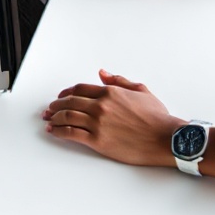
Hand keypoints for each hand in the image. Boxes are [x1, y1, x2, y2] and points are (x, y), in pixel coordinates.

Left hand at [43, 71, 214, 176]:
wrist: (165, 138)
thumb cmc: (157, 117)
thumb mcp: (140, 90)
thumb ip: (119, 81)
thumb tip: (102, 73)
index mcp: (110, 92)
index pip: (80, 89)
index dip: (66, 93)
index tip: (61, 97)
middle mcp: (101, 106)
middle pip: (70, 102)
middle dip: (56, 105)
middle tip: (50, 109)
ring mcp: (98, 124)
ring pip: (67, 116)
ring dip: (54, 118)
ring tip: (49, 121)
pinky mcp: (98, 141)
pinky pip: (72, 134)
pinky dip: (59, 132)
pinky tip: (54, 132)